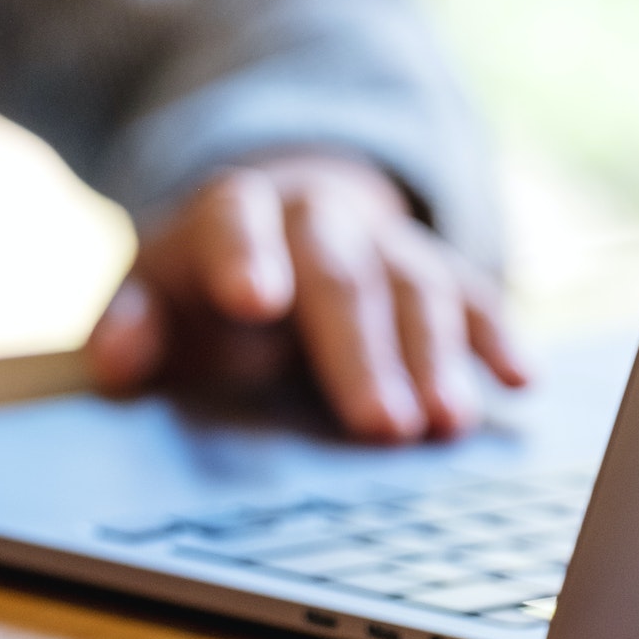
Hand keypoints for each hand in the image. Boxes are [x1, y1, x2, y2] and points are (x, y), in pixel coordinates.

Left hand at [84, 155, 526, 441]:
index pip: (235, 222)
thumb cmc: (202, 283)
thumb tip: (117, 362)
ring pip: (416, 286)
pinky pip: (475, 296)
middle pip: (341, 272)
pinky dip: (497, 337)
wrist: (276, 216)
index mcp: (233, 212)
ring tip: (447, 426)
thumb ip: (129, 324)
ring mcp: (384, 240)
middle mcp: (317, 216)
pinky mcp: (437, 271)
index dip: (245, 257)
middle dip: (362, 349)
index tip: (254, 300)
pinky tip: (521, 380)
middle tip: (381, 426)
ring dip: (436, 356)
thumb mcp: (153, 292)